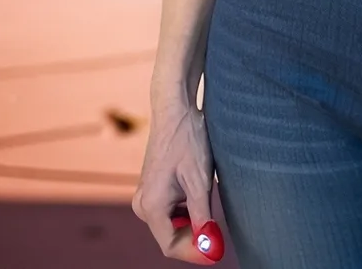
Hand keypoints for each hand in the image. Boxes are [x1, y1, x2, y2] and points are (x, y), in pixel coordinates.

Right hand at [132, 97, 218, 262]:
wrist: (176, 109)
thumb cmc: (187, 140)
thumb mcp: (199, 181)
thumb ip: (202, 217)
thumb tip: (209, 247)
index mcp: (150, 206)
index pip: (171, 246)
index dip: (195, 252)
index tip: (217, 251)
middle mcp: (143, 205)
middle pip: (171, 237)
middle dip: (195, 235)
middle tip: (218, 225)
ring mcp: (146, 196)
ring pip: (173, 224)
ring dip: (193, 220)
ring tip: (208, 196)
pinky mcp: (153, 189)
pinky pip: (171, 211)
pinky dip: (188, 208)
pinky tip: (199, 189)